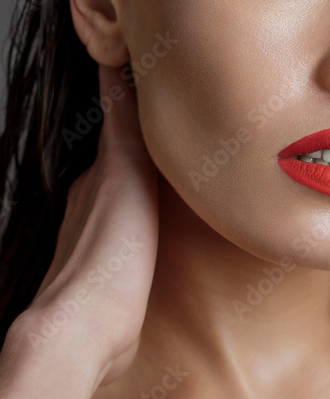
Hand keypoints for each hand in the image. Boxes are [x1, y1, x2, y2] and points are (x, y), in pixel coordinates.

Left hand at [22, 63, 159, 388]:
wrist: (85, 332)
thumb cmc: (109, 258)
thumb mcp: (124, 177)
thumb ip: (124, 126)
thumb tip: (115, 67)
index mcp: (99, 179)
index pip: (118, 126)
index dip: (131, 101)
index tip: (144, 74)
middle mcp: (94, 206)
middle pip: (121, 161)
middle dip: (143, 139)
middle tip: (173, 118)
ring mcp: (101, 243)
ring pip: (128, 198)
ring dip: (149, 181)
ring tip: (176, 167)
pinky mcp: (115, 278)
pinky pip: (135, 234)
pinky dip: (149, 220)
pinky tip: (161, 227)